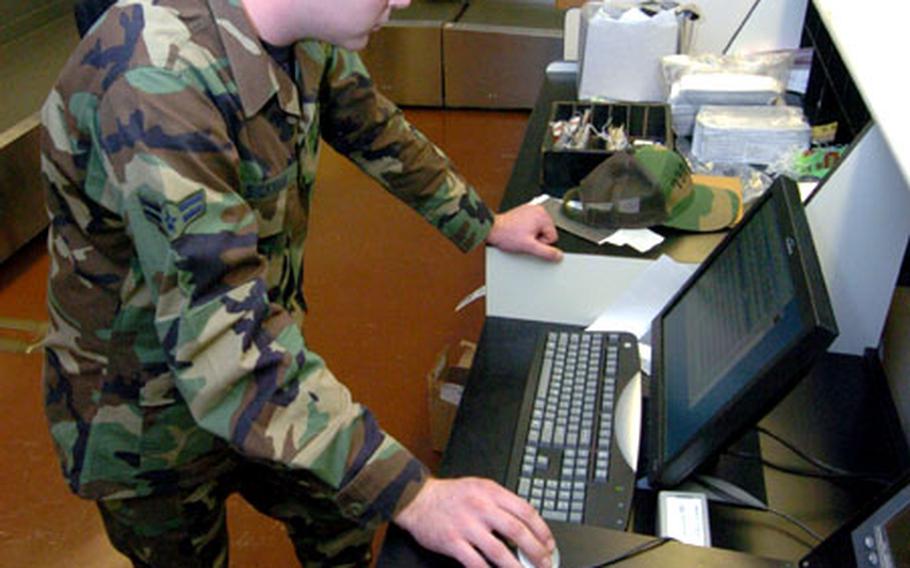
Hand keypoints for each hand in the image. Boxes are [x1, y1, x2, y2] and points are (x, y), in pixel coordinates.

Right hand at [394, 477, 555, 567]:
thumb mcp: (480, 488)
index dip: (542, 530)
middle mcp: (481, 508)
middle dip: (536, 551)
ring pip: (500, 551)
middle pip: (518, 532)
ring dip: (517, 567)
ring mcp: (467, 526)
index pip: (526, 511)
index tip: (549, 544)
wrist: (417, 498)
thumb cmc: (450, 494)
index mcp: (491, 492)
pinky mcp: (453, 542)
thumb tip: (525, 524)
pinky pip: (476, 563)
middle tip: (545, 562)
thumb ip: (501, 503)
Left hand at [487, 204, 561, 261]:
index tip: (530, 241)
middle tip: (524, 238)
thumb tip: (558, 255)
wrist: (492, 230)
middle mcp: (538, 210)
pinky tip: (518, 232)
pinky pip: (532, 226)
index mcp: (542, 215)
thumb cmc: (506, 234)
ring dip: (532, 235)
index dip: (541, 244)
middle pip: (547, 232)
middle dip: (537, 238)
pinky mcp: (524, 213)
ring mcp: (531, 210)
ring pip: (540, 230)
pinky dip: (527, 230)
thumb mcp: (529, 247)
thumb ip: (546, 252)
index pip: (553, 236)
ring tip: (520, 235)